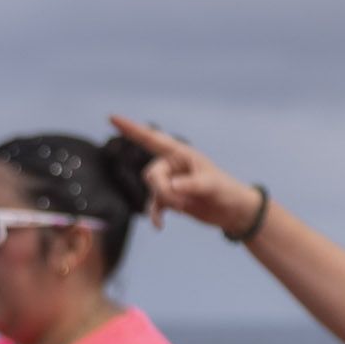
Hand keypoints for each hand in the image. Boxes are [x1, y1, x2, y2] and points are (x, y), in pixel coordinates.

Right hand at [108, 114, 263, 234]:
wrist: (232, 211)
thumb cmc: (226, 191)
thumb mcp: (211, 185)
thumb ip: (190, 185)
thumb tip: (171, 187)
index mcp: (181, 153)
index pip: (152, 139)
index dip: (131, 129)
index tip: (111, 118)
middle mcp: (172, 165)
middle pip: (151, 175)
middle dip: (163, 190)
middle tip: (183, 202)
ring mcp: (169, 182)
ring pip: (152, 191)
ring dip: (166, 202)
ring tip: (185, 208)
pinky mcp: (169, 198)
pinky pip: (153, 205)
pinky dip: (156, 214)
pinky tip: (160, 226)